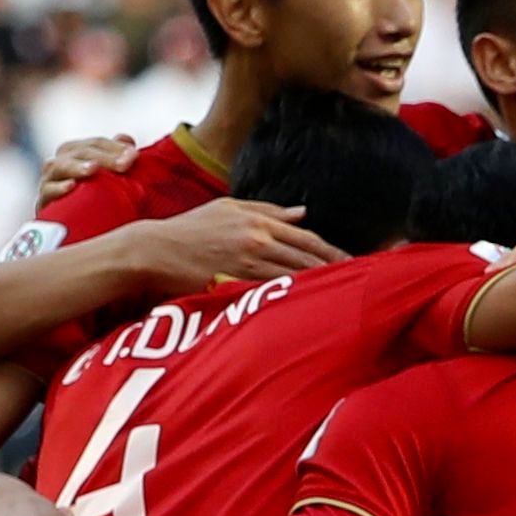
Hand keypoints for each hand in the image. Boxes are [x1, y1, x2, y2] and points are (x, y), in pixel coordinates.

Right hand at [34, 134, 130, 205]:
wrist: (73, 233)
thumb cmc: (96, 204)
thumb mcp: (111, 181)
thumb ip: (118, 158)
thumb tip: (127, 140)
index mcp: (76, 153)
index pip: (97, 144)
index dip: (116, 147)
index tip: (135, 156)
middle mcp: (60, 163)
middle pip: (81, 152)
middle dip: (105, 158)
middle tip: (125, 165)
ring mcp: (48, 181)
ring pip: (60, 167)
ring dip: (77, 166)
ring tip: (93, 168)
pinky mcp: (42, 202)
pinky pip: (47, 192)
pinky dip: (58, 188)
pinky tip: (71, 186)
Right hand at [133, 197, 340, 293]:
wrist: (155, 250)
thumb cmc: (190, 228)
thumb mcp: (229, 208)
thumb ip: (268, 210)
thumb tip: (303, 212)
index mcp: (258, 221)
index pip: (307, 237)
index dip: (332, 251)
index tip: (352, 262)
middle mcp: (257, 240)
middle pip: (306, 258)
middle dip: (335, 270)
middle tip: (360, 283)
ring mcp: (246, 263)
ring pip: (293, 277)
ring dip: (318, 287)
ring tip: (342, 298)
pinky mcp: (234, 283)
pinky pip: (269, 292)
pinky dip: (290, 298)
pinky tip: (307, 307)